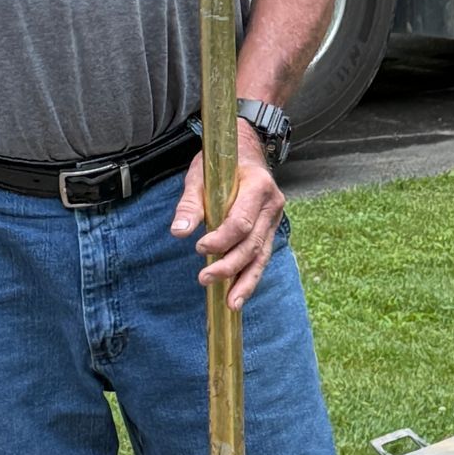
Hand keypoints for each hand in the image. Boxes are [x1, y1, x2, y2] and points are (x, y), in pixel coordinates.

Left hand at [171, 125, 284, 307]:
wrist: (246, 150)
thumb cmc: (222, 162)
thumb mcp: (201, 175)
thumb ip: (190, 204)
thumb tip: (179, 231)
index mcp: (258, 186)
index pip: (242, 222)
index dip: (222, 239)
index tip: (200, 247)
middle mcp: (272, 205)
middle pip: (252, 243)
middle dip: (229, 265)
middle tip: (204, 278)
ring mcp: (274, 219)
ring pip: (261, 255)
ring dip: (245, 281)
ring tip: (231, 304)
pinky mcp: (269, 230)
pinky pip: (261, 257)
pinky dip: (249, 276)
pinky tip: (238, 295)